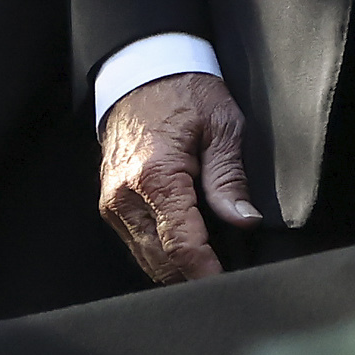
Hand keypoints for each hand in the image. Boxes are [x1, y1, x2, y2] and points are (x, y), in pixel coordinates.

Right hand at [98, 70, 259, 286]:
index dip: (205, 271)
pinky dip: (161, 251)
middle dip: (193, 274)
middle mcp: (125, 195)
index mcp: (155, 176)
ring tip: (211, 264)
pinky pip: (136, 241)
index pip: (180, 244)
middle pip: (160, 259)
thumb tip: (243, 221)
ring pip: (145, 257)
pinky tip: (187, 246)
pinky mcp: (110, 202)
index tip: (226, 283)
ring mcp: (113, 201)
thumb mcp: (222, 127)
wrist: (142, 71)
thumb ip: (229, 179)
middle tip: (227, 276)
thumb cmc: (184, 92)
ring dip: (176, 267)